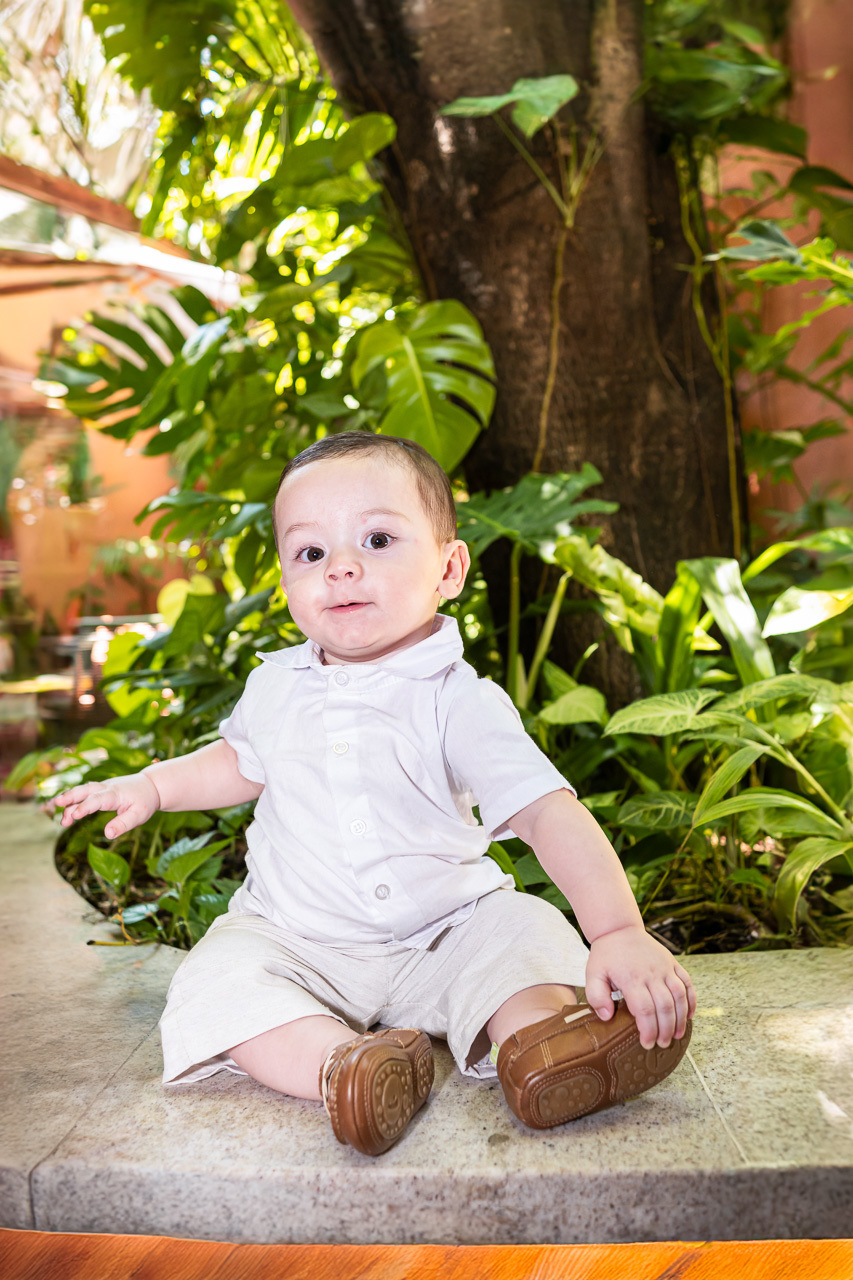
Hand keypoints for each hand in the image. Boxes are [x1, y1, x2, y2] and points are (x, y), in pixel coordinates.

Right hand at [52, 772, 159, 839]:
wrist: (151, 786)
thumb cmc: (145, 801)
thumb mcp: (139, 815)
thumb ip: (123, 824)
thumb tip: (108, 835)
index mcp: (116, 794)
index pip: (98, 800)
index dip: (85, 807)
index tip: (74, 816)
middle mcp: (106, 788)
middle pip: (86, 790)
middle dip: (71, 796)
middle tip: (57, 803)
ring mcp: (102, 787)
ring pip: (83, 791)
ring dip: (70, 801)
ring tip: (62, 821)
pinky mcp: (100, 790)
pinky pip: (85, 794)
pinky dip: (74, 801)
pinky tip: (67, 814)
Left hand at [585, 925, 695, 1049]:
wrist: (619, 929)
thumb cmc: (605, 955)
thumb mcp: (592, 974)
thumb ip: (597, 996)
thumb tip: (608, 1017)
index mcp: (631, 979)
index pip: (644, 1010)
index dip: (648, 1030)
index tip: (647, 1044)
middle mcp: (651, 974)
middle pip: (665, 1007)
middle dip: (666, 1030)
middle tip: (662, 1044)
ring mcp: (664, 968)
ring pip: (679, 996)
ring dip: (680, 1019)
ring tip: (677, 1036)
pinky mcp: (673, 963)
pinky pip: (687, 983)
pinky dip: (691, 1000)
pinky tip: (688, 1015)